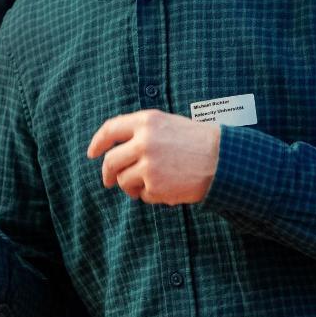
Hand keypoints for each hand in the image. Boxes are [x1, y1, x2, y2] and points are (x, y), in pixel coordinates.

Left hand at [86, 110, 219, 204]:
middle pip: (110, 161)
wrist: (224, 160)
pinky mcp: (154, 185)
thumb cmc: (197, 142)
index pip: (110, 130)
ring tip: (151, 184)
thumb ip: (141, 132)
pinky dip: (151, 195)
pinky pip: (142, 195)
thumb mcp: (168, 124)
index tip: (92, 154)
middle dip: (108, 173)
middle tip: (109, 181)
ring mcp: (148, 165)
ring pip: (123, 181)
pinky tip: (169, 188)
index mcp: (146, 121)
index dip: (97, 143)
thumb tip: (114, 151)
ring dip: (131, 186)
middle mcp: (143, 141)